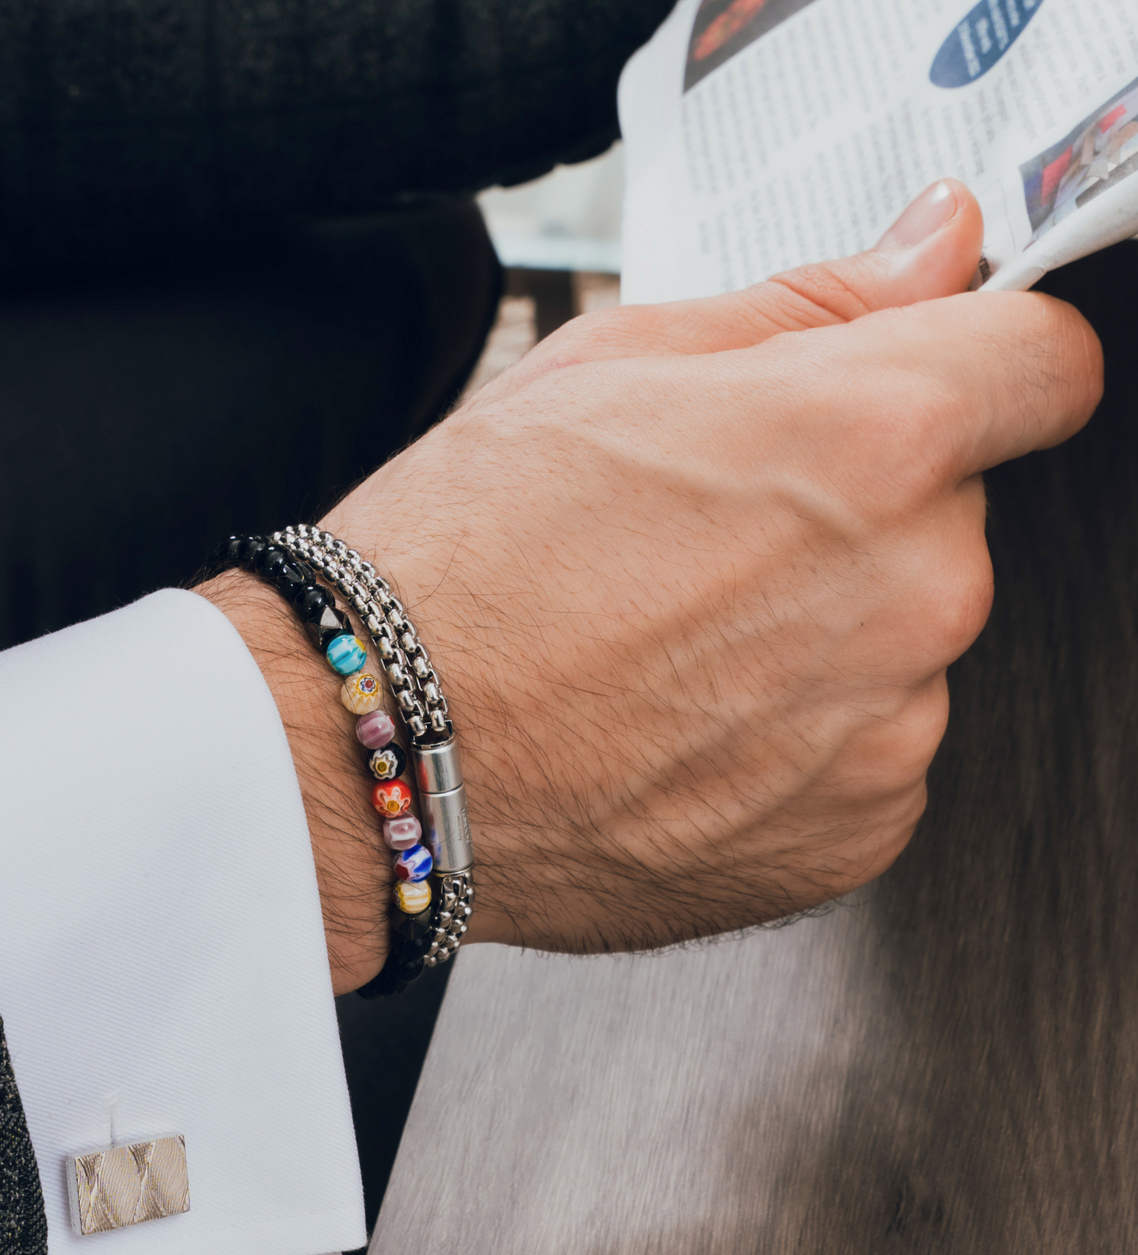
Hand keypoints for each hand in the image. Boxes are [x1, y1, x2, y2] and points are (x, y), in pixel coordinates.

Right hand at [204, 180, 1102, 991]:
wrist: (383, 752)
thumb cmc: (461, 566)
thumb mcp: (612, 367)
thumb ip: (813, 304)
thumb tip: (935, 251)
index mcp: (866, 442)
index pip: (1039, 363)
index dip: (979, 361)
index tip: (931, 387)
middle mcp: (908, 594)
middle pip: (952, 513)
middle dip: (854, 511)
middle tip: (707, 539)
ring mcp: (889, 731)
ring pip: (905, 641)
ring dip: (822, 633)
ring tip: (672, 646)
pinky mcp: (854, 835)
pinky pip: (871, 753)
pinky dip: (800, 740)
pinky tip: (685, 726)